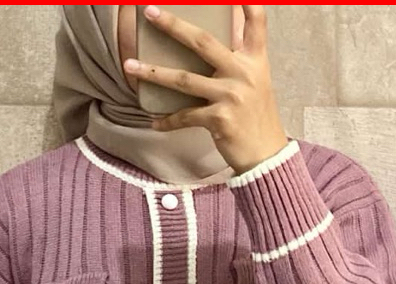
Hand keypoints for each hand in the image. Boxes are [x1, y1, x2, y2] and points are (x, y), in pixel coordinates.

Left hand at [123, 5, 288, 174]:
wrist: (266, 156)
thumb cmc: (257, 118)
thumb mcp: (257, 83)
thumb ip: (239, 62)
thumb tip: (208, 48)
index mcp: (256, 60)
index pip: (256, 21)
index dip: (246, 1)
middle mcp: (244, 73)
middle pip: (203, 42)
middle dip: (173, 25)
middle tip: (150, 11)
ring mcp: (231, 95)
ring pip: (184, 79)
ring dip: (153, 73)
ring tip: (130, 67)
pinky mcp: (219, 119)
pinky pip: (185, 116)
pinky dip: (168, 120)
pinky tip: (154, 122)